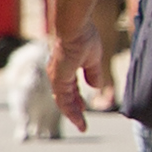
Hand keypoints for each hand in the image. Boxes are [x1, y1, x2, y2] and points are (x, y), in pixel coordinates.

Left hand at [54, 18, 109, 137]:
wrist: (74, 26)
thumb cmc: (84, 36)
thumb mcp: (93, 58)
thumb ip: (93, 73)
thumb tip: (95, 86)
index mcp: (64, 68)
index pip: (69, 89)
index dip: (76, 100)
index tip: (84, 109)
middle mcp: (58, 74)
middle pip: (64, 97)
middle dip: (73, 110)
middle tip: (81, 122)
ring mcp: (57, 77)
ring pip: (63, 101)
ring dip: (72, 114)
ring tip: (81, 125)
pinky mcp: (59, 79)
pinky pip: (63, 100)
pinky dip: (70, 110)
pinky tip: (78, 117)